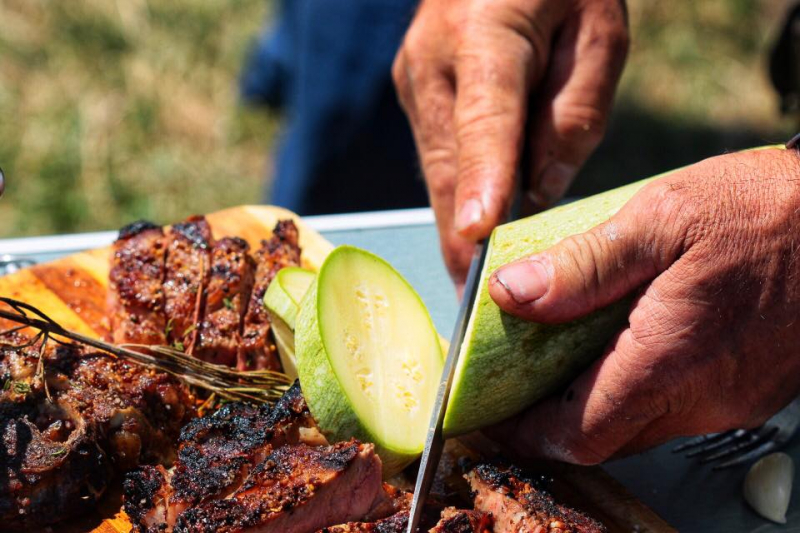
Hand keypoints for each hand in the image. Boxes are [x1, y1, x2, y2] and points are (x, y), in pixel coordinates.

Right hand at [393, 0, 628, 284]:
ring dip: (455, 230)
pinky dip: (456, 203)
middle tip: (479, 312)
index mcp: (487, 34)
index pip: (485, 121)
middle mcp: (434, 64)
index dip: (481, 184)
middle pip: (448, 167)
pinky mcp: (416, 98)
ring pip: (436, 176)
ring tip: (475, 294)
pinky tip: (474, 242)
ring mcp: (416, 83)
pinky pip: (437, 163)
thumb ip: (572, 116)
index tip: (477, 239)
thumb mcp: (598, 34)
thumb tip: (537, 194)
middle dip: (463, 241)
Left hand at [486, 148, 799, 464]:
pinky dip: (637, 389)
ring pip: (641, 424)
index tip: (493, 414)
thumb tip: (512, 294)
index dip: (527, 432)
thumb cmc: (766, 210)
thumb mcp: (662, 218)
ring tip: (562, 359)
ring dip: (595, 404)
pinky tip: (624, 344)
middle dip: (553, 422)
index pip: (578, 434)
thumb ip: (583, 265)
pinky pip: (677, 407)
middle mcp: (702, 396)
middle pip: (605, 437)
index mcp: (670, 360)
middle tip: (518, 384)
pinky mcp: (750, 388)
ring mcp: (731, 398)